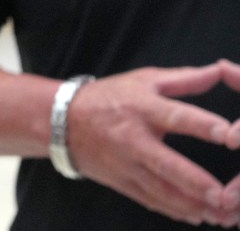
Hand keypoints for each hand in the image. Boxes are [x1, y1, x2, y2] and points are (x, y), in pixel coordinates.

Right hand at [66, 61, 239, 226]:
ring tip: (219, 213)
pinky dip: (174, 210)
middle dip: (196, 182)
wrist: (62, 121)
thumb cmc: (108, 98)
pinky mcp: (121, 181)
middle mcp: (133, 138)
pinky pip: (151, 200)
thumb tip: (220, 70)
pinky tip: (196, 216)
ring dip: (192, 204)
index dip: (202, 125)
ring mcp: (126, 164)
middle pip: (167, 164)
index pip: (176, 116)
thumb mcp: (143, 80)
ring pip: (161, 190)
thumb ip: (184, 79)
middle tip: (224, 195)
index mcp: (142, 108)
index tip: (228, 134)